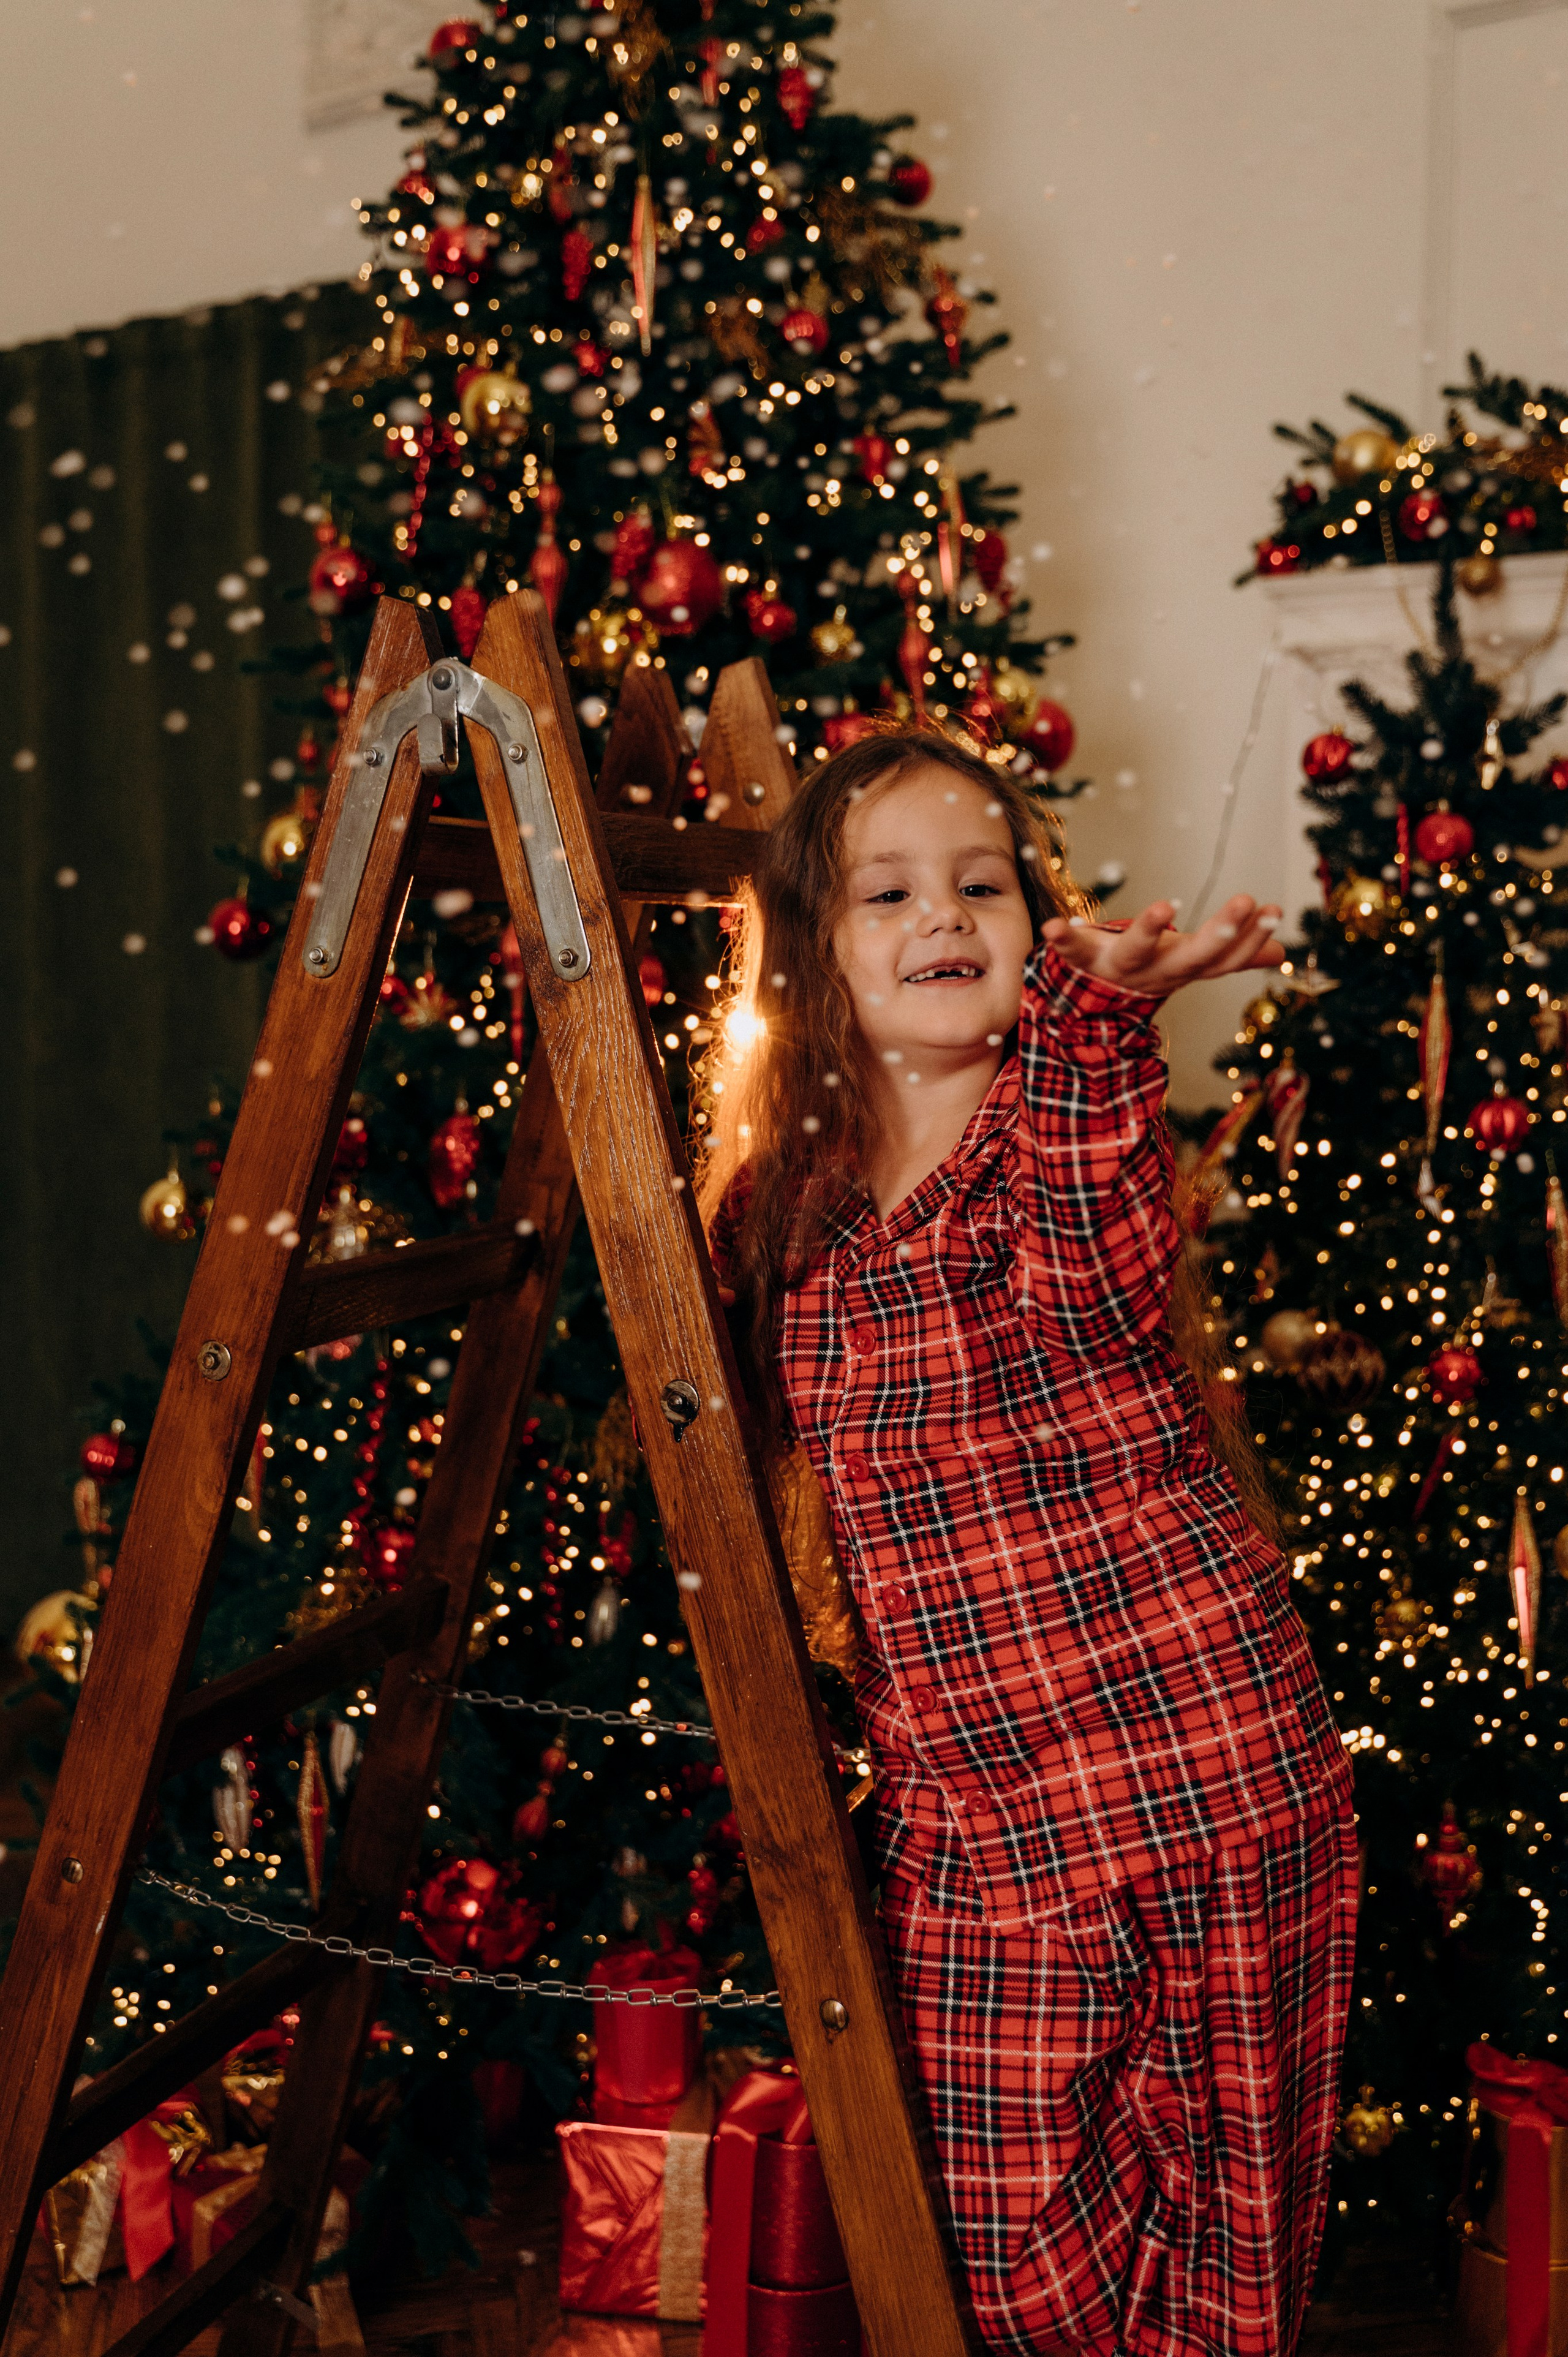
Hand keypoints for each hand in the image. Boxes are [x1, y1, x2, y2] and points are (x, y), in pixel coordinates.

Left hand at [1041, 893, 1284, 998]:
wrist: (1092, 1006)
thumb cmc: (1149, 969)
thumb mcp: (1192, 961)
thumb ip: (1233, 954)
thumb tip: (1281, 953)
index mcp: (1184, 968)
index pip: (1225, 957)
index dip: (1250, 939)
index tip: (1274, 910)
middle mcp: (1157, 972)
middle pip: (1194, 956)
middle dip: (1222, 931)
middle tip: (1247, 900)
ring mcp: (1120, 967)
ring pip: (1138, 952)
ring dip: (1149, 930)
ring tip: (1163, 907)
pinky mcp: (1082, 959)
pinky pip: (1071, 952)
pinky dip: (1062, 940)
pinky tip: (1052, 927)